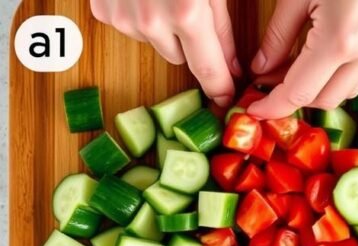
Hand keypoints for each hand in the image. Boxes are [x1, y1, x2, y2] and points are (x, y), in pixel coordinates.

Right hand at [90, 0, 239, 105]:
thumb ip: (223, 29)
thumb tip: (232, 68)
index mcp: (186, 13)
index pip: (208, 70)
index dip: (220, 87)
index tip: (227, 99)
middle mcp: (151, 22)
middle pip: (183, 58)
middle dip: (193, 44)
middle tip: (195, 13)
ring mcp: (123, 18)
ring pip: (157, 43)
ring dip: (166, 29)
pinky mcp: (102, 12)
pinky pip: (132, 29)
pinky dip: (140, 17)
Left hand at [246, 0, 357, 118]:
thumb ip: (279, 35)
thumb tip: (261, 70)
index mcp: (339, 40)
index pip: (299, 93)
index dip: (273, 107)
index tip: (254, 112)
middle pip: (326, 100)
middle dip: (296, 99)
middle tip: (269, 84)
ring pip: (349, 88)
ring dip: (321, 86)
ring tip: (295, 67)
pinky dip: (342, 69)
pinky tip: (324, 51)